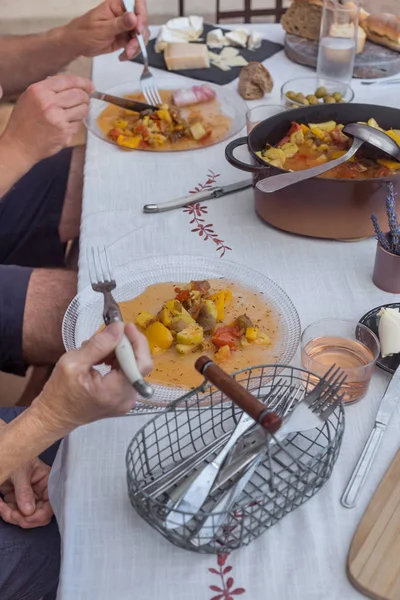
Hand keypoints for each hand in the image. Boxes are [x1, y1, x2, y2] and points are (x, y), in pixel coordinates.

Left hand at [0, 458, 52, 528]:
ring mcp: (29, 498)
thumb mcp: (20, 472)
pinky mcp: (17, 501)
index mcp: (48, 482)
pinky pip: (14, 514)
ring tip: (1, 506)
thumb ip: (24, 491)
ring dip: (12, 516)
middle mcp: (41, 492)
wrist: (2, 454)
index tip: (26, 518)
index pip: (51, 504)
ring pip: (25, 518)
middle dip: (24, 518)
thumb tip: (29, 512)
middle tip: (11, 513)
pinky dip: (5, 512)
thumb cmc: (15, 456)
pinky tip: (0, 503)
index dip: (41, 515)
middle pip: (39, 515)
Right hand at [1, 75, 93, 164]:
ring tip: (74, 112)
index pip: (68, 81)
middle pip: (79, 95)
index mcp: (39, 91)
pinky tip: (66, 124)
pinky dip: (76, 123)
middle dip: (85, 97)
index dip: (83, 82)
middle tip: (84, 100)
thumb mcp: (31, 97)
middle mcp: (49, 103)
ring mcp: (58, 119)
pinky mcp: (65, 133)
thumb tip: (75, 86)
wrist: (20, 144)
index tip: (90, 86)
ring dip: (82, 110)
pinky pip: (78, 124)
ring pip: (83, 109)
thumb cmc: (25, 121)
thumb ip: (50, 89)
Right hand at [35, 322, 152, 432]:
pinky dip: (118, 362)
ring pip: (134, 367)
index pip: (140, 364)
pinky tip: (103, 358)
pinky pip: (127, 374)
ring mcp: (126, 400)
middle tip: (110, 333)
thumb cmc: (59, 392)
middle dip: (126, 345)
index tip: (125, 326)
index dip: (137, 342)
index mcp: (115, 392)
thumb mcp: (73, 363)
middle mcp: (127, 398)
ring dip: (121, 352)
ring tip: (99, 348)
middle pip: (139, 364)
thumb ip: (98, 345)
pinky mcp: (123, 398)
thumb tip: (118, 328)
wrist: (54, 416)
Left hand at [65, 0, 148, 60]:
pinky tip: (124, 56)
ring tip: (127, 54)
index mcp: (116, 5)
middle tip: (131, 47)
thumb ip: (119, 24)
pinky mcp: (124, 38)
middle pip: (141, 21)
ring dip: (136, 46)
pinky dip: (132, 52)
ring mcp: (125, 27)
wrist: (77, 44)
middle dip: (139, 36)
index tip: (138, 28)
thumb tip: (134, 17)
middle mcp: (123, 14)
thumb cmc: (84, 32)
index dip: (141, 13)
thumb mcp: (101, 28)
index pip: (137, 2)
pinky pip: (135, 44)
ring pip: (140, 34)